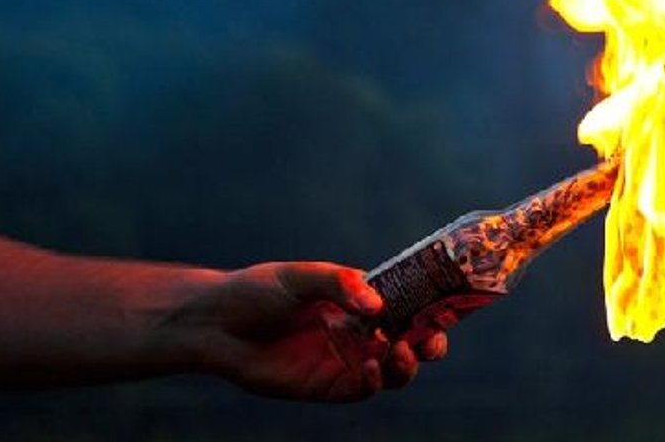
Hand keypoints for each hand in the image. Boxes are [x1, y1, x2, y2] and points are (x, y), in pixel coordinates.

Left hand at [162, 262, 447, 401]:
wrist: (214, 325)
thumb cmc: (255, 292)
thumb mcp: (297, 276)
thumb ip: (338, 284)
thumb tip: (377, 305)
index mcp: (357, 298)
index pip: (406, 301)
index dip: (432, 303)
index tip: (450, 301)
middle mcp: (358, 329)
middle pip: (410, 338)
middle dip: (431, 339)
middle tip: (432, 337)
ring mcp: (345, 359)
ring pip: (395, 369)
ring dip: (409, 363)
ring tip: (403, 351)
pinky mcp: (328, 385)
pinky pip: (364, 388)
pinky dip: (376, 380)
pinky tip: (370, 366)